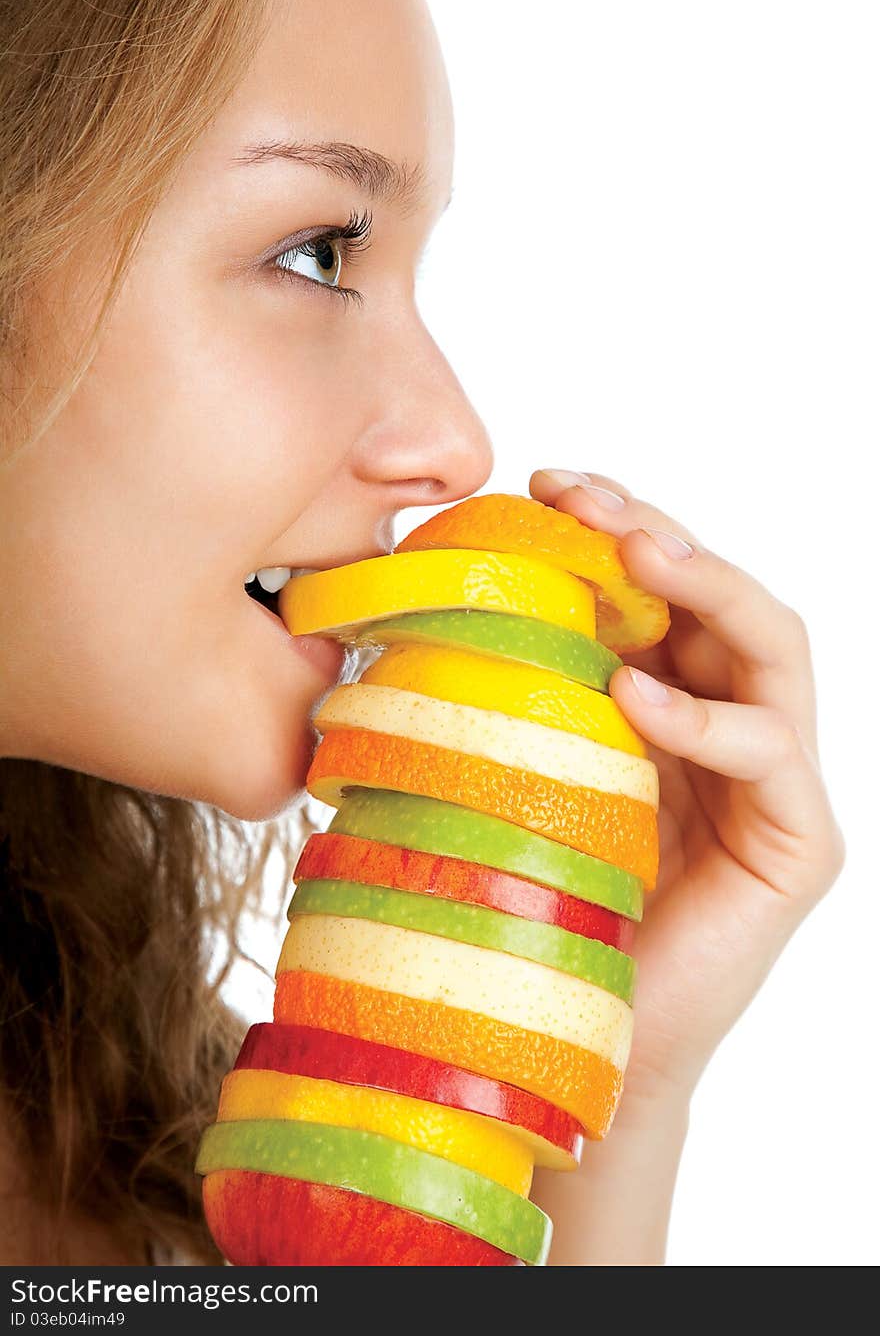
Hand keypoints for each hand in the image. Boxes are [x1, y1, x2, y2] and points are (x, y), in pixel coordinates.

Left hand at [529, 468, 845, 1106]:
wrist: (560, 1028)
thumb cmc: (534, 900)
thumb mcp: (521, 764)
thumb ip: (520, 687)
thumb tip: (440, 589)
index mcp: (672, 705)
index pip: (667, 593)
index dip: (619, 525)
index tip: (545, 484)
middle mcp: (733, 730)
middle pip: (726, 601)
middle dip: (661, 536)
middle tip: (587, 503)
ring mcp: (775, 785)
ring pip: (774, 651)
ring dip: (706, 588)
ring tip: (633, 557)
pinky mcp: (798, 847)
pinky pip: (770, 754)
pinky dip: (705, 716)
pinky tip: (635, 697)